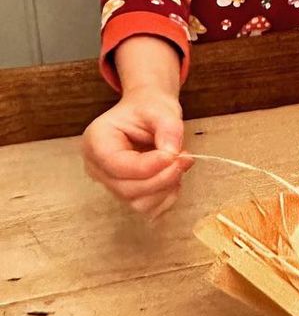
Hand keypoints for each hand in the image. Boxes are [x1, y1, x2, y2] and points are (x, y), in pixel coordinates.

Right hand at [81, 89, 192, 218]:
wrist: (147, 112)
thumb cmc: (149, 108)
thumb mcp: (161, 109)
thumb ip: (168, 128)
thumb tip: (172, 153)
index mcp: (96, 141)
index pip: (117, 165)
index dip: (149, 166)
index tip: (175, 155)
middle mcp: (97, 167)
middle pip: (127, 189)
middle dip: (162, 178)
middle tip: (185, 158)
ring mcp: (110, 183)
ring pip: (137, 202)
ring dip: (166, 188)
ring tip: (180, 163)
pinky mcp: (126, 193)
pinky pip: (147, 208)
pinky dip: (166, 197)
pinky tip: (175, 177)